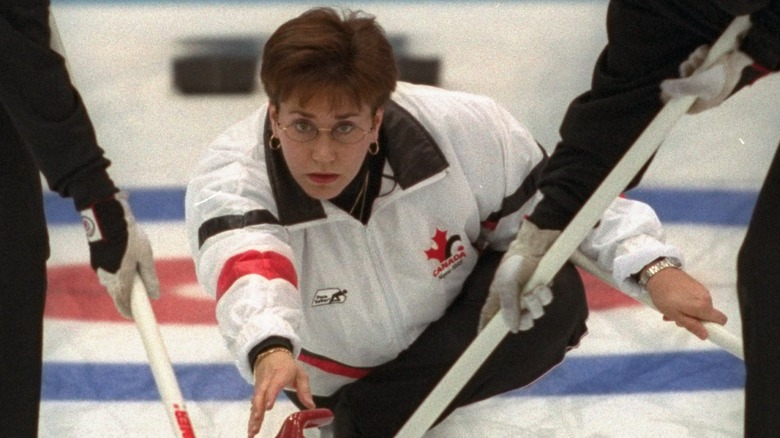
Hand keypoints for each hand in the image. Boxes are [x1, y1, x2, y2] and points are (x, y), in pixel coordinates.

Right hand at [80, 191, 159, 317]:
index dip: (129, 312)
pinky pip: (106, 274)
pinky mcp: (96, 261)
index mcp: (121, 278)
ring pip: (111, 284)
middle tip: (137, 300)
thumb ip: (150, 277)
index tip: (135, 317)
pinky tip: (122, 265)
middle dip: (126, 300)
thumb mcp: (146, 257)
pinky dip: (115, 275)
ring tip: (133, 279)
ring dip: (120, 286)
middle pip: (117, 295)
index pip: (124, 303)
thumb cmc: (130, 237)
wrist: (108, 218)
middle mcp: (107, 277)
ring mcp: (100, 269)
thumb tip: (156, 295)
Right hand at [248, 349, 314, 437]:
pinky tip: (252, 428)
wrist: (271, 354)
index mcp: (280, 374)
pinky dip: (252, 416)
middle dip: (257, 411)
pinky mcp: (256, 392)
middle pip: (260, 395)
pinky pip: (254, 404)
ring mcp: (260, 386)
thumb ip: (305, 390)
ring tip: (252, 432)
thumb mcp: (300, 374)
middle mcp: (267, 381)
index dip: (271, 395)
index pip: (274, 385)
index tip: (268, 407)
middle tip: (256, 425)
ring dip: (253, 417)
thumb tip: (311, 406)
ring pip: (255, 402)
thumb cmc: (288, 366)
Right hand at [479, 219, 559, 332]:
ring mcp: (529, 294)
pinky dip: (546, 296)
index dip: (485, 328)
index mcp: (498, 297)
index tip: (484, 339)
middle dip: (526, 319)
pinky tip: (542, 285)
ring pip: (536, 313)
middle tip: (527, 312)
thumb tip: (513, 330)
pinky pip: (546, 301)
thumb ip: (509, 307)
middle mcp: (513, 299)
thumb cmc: (515, 262)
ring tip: (536, 291)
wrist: (535, 245)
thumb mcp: (507, 284)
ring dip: (537, 305)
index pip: (488, 317)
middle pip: (520, 322)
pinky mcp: (542, 289)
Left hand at [644, 267, 727, 339]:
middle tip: (675, 319)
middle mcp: (707, 297)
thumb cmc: (665, 297)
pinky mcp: (695, 284)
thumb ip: (692, 326)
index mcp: (704, 306)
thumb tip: (706, 336)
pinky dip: (687, 303)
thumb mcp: (676, 315)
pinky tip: (672, 303)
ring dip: (688, 312)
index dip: (713, 327)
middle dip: (694, 320)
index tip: (699, 327)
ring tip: (670, 311)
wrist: (658, 274)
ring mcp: (701, 290)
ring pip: (700, 307)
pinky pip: (695, 299)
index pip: (721, 320)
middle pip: (707, 315)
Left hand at [660, 44, 769, 112]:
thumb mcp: (699, 84)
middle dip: (685, 75)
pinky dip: (700, 55)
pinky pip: (701, 60)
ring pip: (692, 70)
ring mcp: (712, 76)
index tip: (663, 92)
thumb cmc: (720, 74)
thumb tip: (663, 88)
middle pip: (687, 87)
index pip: (686, 106)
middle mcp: (709, 90)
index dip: (673, 100)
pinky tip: (704, 52)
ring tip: (698, 58)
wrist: (744, 55)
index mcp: (708, 101)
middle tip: (688, 67)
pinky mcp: (715, 63)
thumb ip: (681, 88)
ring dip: (692, 62)